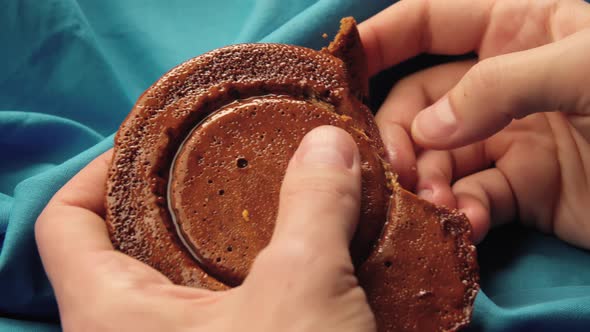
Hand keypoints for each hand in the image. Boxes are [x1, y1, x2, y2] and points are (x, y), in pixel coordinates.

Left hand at [35, 126, 374, 331]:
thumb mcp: (303, 290)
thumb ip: (314, 206)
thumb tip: (329, 143)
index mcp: (110, 315)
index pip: (62, 220)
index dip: (99, 166)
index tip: (153, 140)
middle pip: (122, 240)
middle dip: (173, 194)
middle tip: (221, 162)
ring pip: (175, 274)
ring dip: (217, 234)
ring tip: (260, 199)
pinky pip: (214, 304)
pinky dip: (243, 270)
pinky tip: (287, 254)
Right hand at [359, 0, 589, 247]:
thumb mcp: (583, 65)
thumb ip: (498, 86)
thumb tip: (428, 129)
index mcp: (516, 26)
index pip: (427, 22)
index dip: (381, 41)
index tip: (341, 72)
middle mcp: (501, 83)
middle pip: (419, 102)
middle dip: (400, 135)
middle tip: (398, 170)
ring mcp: (510, 137)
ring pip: (438, 156)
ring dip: (427, 182)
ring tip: (434, 204)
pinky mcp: (525, 188)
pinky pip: (473, 199)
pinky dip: (462, 214)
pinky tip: (469, 223)